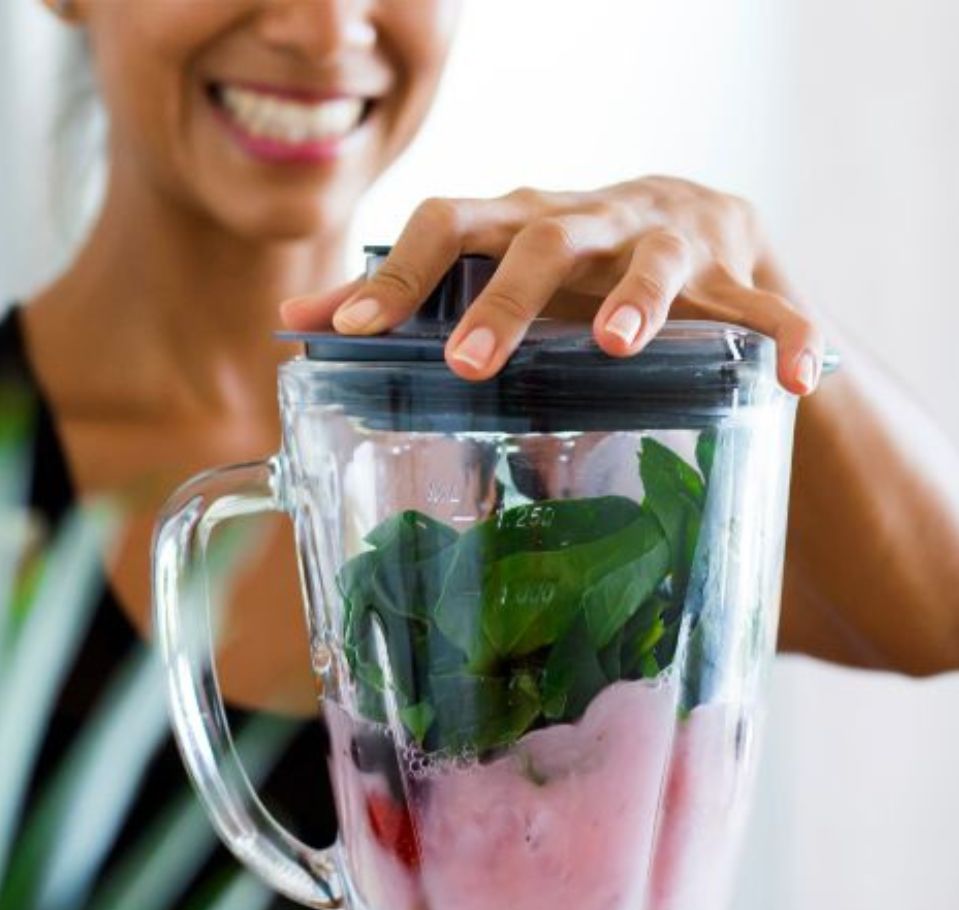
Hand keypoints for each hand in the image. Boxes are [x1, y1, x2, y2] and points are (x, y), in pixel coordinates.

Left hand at [281, 176, 822, 395]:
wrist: (695, 227)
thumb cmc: (569, 266)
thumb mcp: (490, 271)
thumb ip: (405, 299)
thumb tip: (294, 322)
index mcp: (519, 222)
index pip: (446, 227)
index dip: (398, 275)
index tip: (351, 332)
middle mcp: (589, 221)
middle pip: (542, 239)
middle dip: (506, 298)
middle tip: (472, 364)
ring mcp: (669, 241)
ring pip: (656, 259)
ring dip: (639, 299)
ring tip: (619, 346)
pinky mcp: (740, 274)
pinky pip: (771, 307)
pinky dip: (789, 336)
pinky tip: (801, 380)